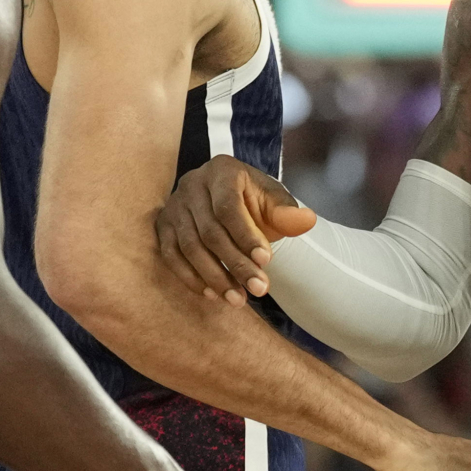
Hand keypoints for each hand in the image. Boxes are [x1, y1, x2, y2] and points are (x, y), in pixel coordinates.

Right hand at [155, 155, 317, 303]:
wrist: (233, 204)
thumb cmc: (255, 202)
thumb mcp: (275, 202)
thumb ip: (288, 212)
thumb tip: (307, 221)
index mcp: (221, 171)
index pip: (229, 207)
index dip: (246, 236)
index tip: (265, 261)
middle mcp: (192, 184)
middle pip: (210, 231)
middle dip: (235, 264)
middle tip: (259, 289)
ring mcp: (174, 206)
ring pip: (190, 247)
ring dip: (214, 277)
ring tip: (238, 299)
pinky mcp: (163, 226)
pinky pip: (171, 255)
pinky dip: (190, 277)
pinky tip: (212, 294)